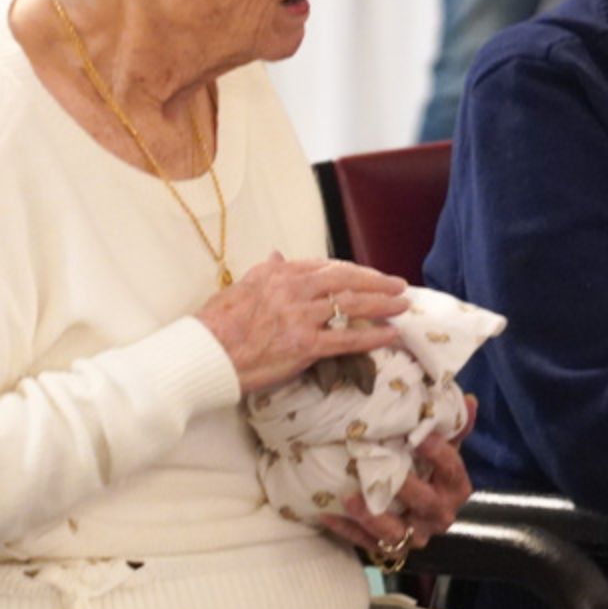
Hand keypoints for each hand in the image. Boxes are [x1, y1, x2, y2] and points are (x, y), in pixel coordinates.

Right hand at [197, 254, 408, 394]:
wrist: (204, 354)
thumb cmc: (217, 324)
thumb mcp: (240, 286)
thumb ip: (266, 271)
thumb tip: (278, 254)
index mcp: (278, 273)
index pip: (326, 266)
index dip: (353, 271)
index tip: (369, 275)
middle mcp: (292, 289)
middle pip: (346, 280)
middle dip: (377, 282)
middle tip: (398, 285)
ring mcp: (300, 317)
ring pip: (352, 305)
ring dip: (382, 305)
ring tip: (403, 305)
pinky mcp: (303, 345)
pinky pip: (346, 339)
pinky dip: (371, 336)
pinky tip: (389, 334)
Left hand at [317, 431, 474, 564]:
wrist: (419, 514)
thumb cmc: (430, 473)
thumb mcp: (444, 450)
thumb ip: (453, 428)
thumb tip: (470, 401)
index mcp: (456, 489)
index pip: (452, 469)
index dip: (437, 453)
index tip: (416, 437)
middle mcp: (440, 515)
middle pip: (425, 502)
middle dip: (404, 486)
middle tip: (379, 466)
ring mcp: (414, 535)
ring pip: (394, 532)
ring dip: (371, 516)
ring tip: (349, 497)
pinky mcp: (389, 549)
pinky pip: (366, 543)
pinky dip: (346, 529)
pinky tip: (326, 513)